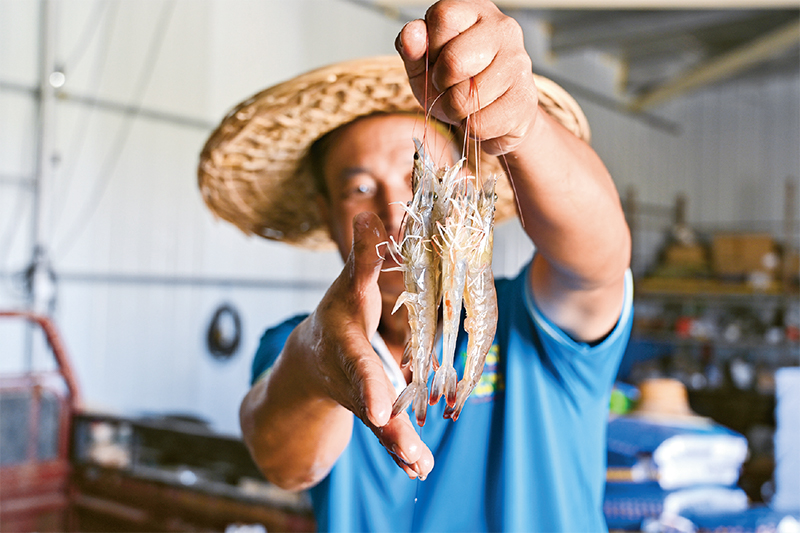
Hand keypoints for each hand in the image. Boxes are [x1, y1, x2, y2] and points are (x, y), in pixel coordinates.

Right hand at [308, 211, 433, 478]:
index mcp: (344, 324)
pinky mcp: (367, 406)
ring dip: (396, 437)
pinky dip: (403, 450)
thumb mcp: (347, 283)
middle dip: (372, 396)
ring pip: (376, 414)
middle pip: (361, 378)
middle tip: (382, 416)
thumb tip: (368, 212)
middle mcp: (346, 359)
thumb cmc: (341, 315)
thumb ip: (362, 254)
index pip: (355, 322)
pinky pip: (388, 430)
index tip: (374, 376)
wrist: (312, 359)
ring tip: (417, 462)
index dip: (364, 340)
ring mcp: (354, 388)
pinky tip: (420, 469)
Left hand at [396, 0, 538, 155]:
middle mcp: (502, 29)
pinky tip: (482, 114)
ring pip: (466, 97)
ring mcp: (518, 62)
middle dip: (441, 84)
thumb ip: (412, 48)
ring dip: (455, 110)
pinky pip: (480, 123)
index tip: (438, 59)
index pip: (443, 17)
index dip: (431, 47)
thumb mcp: (425, 64)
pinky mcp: (524, 98)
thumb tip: (411, 35)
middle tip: (450, 86)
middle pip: (454, 60)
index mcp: (474, 11)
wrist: (495, 116)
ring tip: (466, 102)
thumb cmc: (458, 84)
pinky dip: (472, 128)